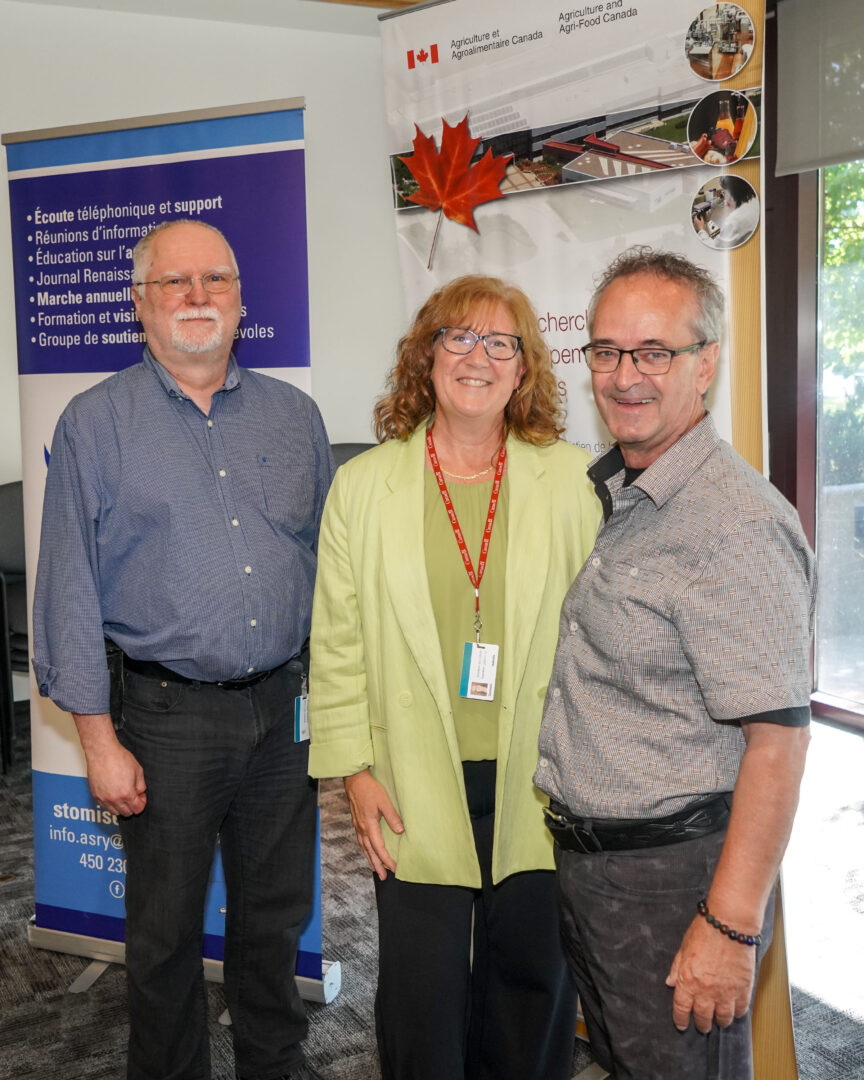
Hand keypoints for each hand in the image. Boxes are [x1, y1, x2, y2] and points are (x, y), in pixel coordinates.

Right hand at [73, 713, 147, 817]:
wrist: (102, 752)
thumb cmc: (119, 758)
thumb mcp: (138, 770)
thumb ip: (141, 785)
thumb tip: (140, 793)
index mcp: (126, 793)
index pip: (137, 809)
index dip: (142, 803)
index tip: (141, 796)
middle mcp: (114, 799)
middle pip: (126, 813)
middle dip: (132, 806)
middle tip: (133, 794)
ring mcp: (103, 798)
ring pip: (114, 812)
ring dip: (121, 806)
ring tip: (123, 794)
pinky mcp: (95, 795)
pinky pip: (104, 806)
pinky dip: (110, 803)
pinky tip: (114, 793)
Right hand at [343, 769, 403, 879]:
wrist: (354, 780)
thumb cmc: (370, 789)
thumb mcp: (384, 801)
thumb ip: (392, 817)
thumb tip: (400, 831)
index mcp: (369, 825)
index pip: (379, 848)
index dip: (386, 859)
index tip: (394, 868)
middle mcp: (362, 829)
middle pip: (369, 851)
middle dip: (377, 865)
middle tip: (382, 877)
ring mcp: (357, 826)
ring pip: (363, 847)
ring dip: (370, 859)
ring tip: (374, 869)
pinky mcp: (356, 822)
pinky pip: (360, 841)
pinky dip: (364, 850)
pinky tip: (367, 851)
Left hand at [666, 914, 756, 1032]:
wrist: (730, 924)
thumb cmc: (705, 930)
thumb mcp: (684, 947)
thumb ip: (677, 967)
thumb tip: (670, 982)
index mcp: (688, 980)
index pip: (681, 1008)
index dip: (680, 1019)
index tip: (681, 1024)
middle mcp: (706, 990)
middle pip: (703, 1017)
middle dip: (702, 1024)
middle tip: (702, 1026)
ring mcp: (725, 992)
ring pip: (723, 1018)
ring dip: (720, 1021)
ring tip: (719, 1021)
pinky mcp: (743, 989)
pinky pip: (740, 1009)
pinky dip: (737, 1012)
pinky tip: (735, 1011)